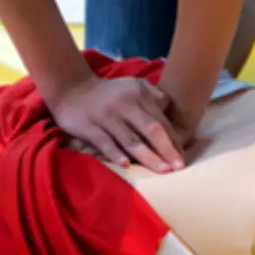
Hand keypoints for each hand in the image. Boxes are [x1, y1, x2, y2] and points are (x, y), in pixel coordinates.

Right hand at [50, 75, 185, 172]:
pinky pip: (105, 143)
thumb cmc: (109, 93)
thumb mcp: (133, 85)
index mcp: (139, 94)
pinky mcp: (89, 127)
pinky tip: (126, 165)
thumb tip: (173, 115)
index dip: (174, 140)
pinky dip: (116, 154)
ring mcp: (106, 116)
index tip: (182, 158)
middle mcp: (125, 104)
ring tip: (162, 169)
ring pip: (130, 139)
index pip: (161, 120)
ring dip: (148, 156)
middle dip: (167, 149)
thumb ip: (154, 96)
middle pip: (151, 129)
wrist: (72, 90)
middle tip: (178, 167)